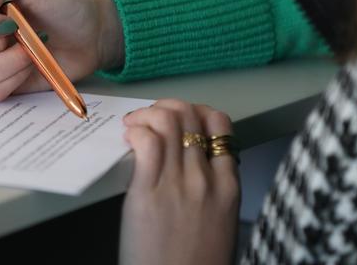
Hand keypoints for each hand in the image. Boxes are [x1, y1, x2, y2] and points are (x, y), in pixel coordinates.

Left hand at [120, 100, 238, 264]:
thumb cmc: (195, 263)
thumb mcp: (219, 222)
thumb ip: (212, 190)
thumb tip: (191, 165)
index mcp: (229, 186)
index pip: (221, 124)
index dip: (196, 112)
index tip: (178, 119)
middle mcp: (207, 179)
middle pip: (191, 115)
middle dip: (166, 107)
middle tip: (148, 119)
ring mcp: (179, 183)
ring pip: (168, 120)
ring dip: (146, 114)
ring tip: (134, 126)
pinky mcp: (148, 192)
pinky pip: (146, 141)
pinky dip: (135, 129)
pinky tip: (127, 138)